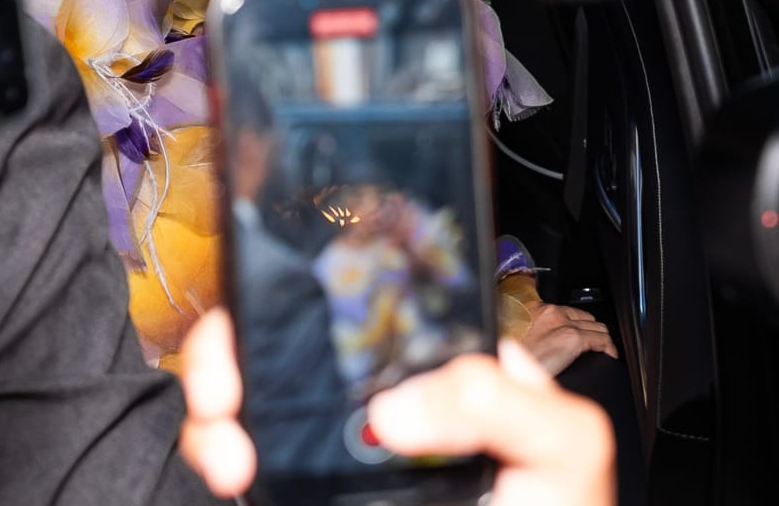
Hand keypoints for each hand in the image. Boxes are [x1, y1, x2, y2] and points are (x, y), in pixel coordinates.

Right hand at [179, 309, 616, 505]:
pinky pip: (242, 453)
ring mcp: (336, 445)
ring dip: (215, 406)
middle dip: (234, 347)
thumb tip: (395, 404)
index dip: (313, 292)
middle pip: (285, 340)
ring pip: (252, 396)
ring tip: (226, 446)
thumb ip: (497, 400)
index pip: (366, 300)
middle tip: (225, 385)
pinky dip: (217, 452)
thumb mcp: (562, 445)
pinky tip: (231, 470)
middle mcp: (379, 394)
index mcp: (441, 361)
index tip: (277, 308)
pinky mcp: (304, 486)